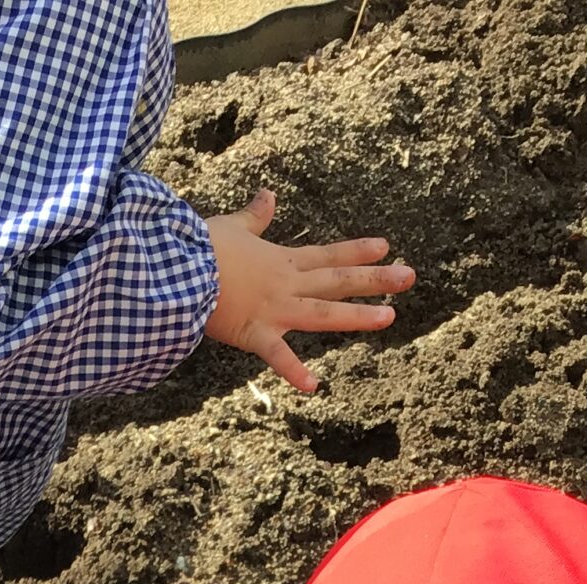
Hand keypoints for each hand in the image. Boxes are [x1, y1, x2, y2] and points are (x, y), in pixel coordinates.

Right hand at [204, 190, 414, 393]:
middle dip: (375, 279)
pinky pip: (277, 357)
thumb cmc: (199, 246)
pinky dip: (294, 372)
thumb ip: (254, 216)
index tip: (386, 247)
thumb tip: (268, 195)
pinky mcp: (253, 333)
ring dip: (355, 316)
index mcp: (280, 261)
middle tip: (410, 276)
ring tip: (389, 318)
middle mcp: (286, 285)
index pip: (327, 255)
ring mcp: (274, 310)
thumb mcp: (231, 226)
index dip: (357, 251)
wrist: (176, 265)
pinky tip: (315, 386)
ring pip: (323, 313)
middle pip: (337, 280)